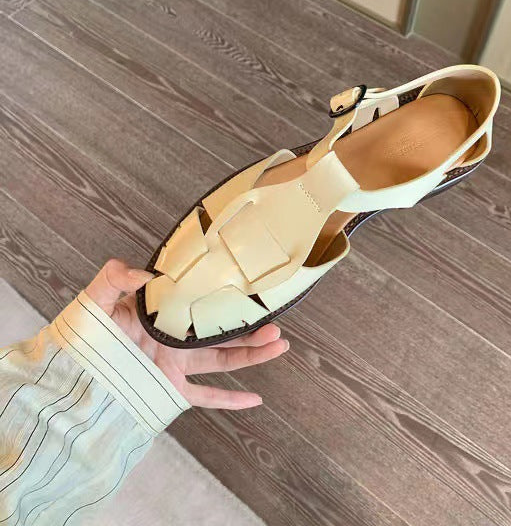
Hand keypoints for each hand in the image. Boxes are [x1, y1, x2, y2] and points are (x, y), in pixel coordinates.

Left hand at [85, 259, 288, 409]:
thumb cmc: (84, 333)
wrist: (69, 372)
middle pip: (223, 336)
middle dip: (252, 332)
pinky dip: (231, 401)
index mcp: (166, 316)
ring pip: (223, 362)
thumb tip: (145, 273)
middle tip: (277, 326)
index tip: (251, 295)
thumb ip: (115, 276)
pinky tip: (255, 400)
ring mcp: (176, 367)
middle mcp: (177, 341)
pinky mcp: (170, 391)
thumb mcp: (98, 297)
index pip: (204, 307)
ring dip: (252, 356)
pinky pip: (206, 397)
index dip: (229, 302)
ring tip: (278, 346)